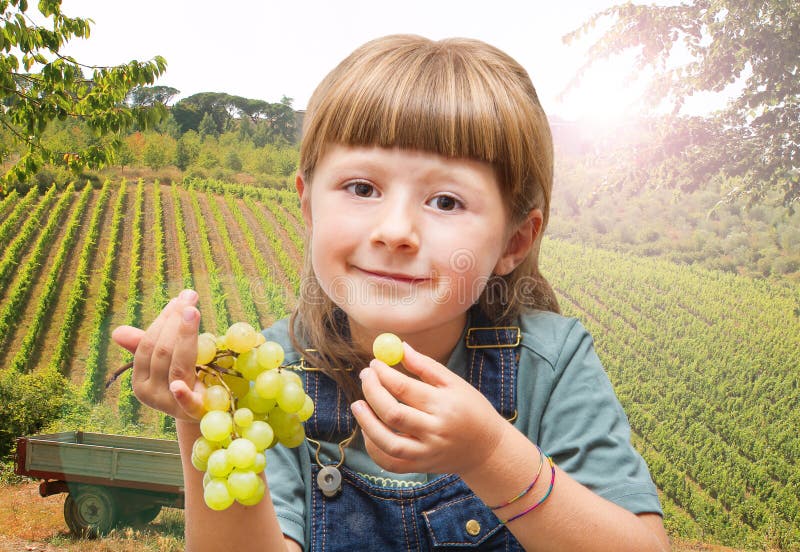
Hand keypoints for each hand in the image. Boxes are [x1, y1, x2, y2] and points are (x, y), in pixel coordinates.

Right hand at [111, 289, 205, 421]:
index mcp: (140, 380)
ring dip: (185, 335)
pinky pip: (185, 403)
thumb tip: (117, 332)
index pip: (148, 345)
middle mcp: (150, 393)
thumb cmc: (184, 381)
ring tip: (193, 311)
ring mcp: (170, 404)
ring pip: (176, 366)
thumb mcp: (166, 362)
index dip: (163, 320)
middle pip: (162, 352)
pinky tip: (179, 386)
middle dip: (176, 321)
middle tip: (190, 297)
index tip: (179, 299)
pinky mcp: (192, 413)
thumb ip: (148, 345)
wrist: (207, 413)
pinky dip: (182, 394)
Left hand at [351, 342, 509, 475]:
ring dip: (366, 422)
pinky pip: (390, 462)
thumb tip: (400, 347)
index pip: (404, 388)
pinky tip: (369, 429)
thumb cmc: (470, 409)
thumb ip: (426, 366)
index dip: (384, 374)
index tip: (374, 363)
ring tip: (357, 404)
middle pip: (393, 413)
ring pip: (387, 442)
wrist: (487, 449)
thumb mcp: (455, 384)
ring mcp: (426, 453)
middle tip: (364, 377)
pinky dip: (374, 447)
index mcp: (444, 406)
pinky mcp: (420, 467)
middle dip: (372, 392)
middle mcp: (435, 431)